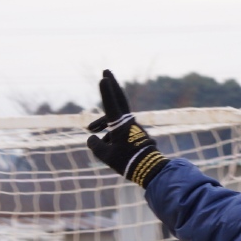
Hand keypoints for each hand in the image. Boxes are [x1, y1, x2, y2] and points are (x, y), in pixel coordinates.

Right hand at [86, 70, 168, 187]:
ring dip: (103, 122)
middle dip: (111, 84)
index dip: (106, 91)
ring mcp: (133, 126)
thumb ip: (95, 145)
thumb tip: (91, 138)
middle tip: (106, 70)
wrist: (150, 170)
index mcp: (121, 124)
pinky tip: (107, 144)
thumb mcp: (105, 155)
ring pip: (115, 118)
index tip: (103, 78)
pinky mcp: (136, 133)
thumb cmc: (127, 162)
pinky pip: (120, 128)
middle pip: (119, 98)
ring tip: (91, 128)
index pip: (111, 104)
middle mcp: (128, 122)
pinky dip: (110, 133)